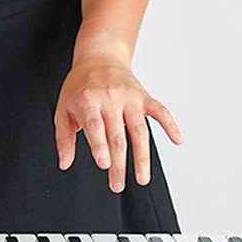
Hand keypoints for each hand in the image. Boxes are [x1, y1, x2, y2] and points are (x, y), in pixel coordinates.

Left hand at [53, 52, 182, 192]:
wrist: (99, 56)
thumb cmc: (81, 85)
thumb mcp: (64, 107)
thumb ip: (64, 137)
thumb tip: (64, 162)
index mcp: (88, 100)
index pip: (95, 126)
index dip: (100, 145)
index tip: (104, 165)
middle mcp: (110, 97)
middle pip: (117, 135)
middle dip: (119, 163)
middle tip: (117, 185)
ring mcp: (129, 97)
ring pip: (140, 129)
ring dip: (142, 156)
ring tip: (142, 178)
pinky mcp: (143, 96)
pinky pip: (160, 110)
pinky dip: (170, 124)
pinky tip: (177, 139)